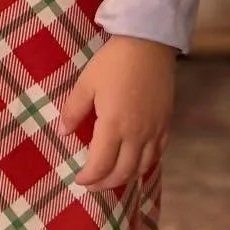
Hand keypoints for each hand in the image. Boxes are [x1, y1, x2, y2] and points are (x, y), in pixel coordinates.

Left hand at [59, 36, 175, 192]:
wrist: (149, 44)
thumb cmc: (113, 62)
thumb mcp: (86, 84)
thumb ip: (73, 111)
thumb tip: (63, 133)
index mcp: (114, 125)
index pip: (101, 165)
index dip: (88, 177)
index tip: (78, 179)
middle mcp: (137, 134)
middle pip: (123, 172)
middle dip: (105, 184)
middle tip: (92, 184)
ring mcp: (154, 130)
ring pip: (143, 167)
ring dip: (125, 177)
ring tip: (112, 178)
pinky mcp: (166, 123)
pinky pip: (158, 153)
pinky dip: (145, 164)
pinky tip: (135, 162)